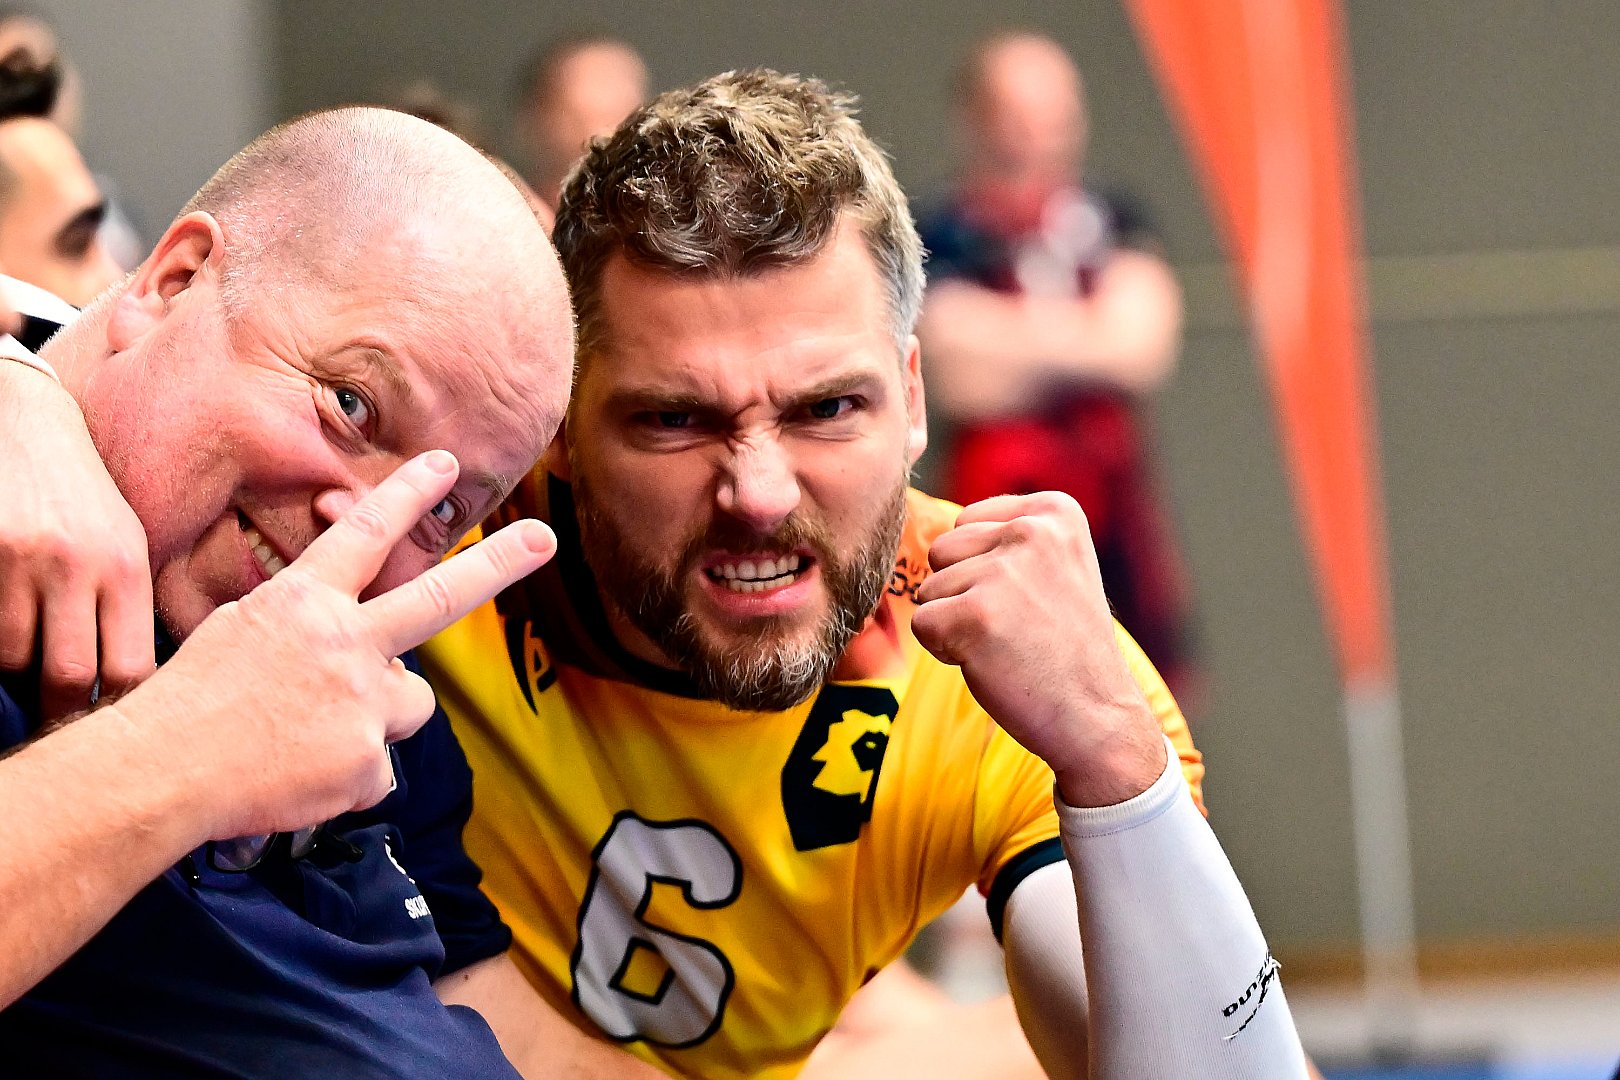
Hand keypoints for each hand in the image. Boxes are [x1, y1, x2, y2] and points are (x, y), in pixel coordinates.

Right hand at [0, 364, 152, 718]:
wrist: (23, 420)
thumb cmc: (81, 497)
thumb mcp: (126, 543)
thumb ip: (127, 611)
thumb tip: (124, 691)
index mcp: (126, 568)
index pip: (129, 670)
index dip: (113, 708)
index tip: (101, 721)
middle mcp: (75, 565)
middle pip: (67, 678)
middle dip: (56, 711)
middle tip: (50, 718)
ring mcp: (18, 559)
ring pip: (9, 660)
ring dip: (11, 672)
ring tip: (21, 658)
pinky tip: (4, 624)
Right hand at [104, 450, 555, 840]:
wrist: (160, 772)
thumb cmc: (188, 705)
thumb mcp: (239, 633)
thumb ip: (306, 626)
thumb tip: (348, 637)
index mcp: (303, 603)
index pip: (365, 535)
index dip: (407, 495)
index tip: (444, 464)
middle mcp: (344, 642)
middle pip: (439, 598)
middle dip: (498, 564)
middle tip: (543, 537)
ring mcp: (362, 701)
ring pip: (413, 703)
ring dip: (382, 715)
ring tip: (316, 733)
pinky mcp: (368, 760)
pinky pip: (378, 770)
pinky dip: (348, 778)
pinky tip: (302, 777)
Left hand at [911, 492, 1165, 806]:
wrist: (1097, 716)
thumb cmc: (1066, 646)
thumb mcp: (1056, 566)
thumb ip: (1007, 537)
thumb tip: (939, 528)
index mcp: (1054, 511)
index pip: (968, 522)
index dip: (983, 569)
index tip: (1031, 600)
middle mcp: (1031, 531)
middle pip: (943, 550)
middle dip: (963, 592)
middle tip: (1014, 627)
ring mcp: (1004, 573)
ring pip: (930, 589)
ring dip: (955, 622)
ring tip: (1006, 644)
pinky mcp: (974, 616)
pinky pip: (922, 623)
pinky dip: (944, 650)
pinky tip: (990, 662)